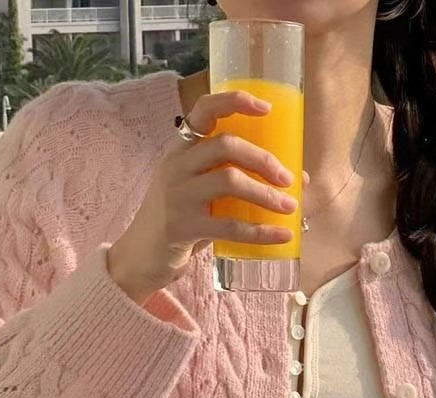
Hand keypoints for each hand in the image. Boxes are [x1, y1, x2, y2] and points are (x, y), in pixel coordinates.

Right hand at [107, 89, 299, 304]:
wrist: (140, 257)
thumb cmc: (179, 221)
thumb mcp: (199, 192)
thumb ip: (234, 181)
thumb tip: (295, 179)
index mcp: (181, 149)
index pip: (204, 110)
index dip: (235, 102)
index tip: (266, 107)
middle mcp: (177, 165)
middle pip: (225, 145)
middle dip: (262, 159)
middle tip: (287, 179)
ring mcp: (178, 195)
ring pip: (229, 181)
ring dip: (265, 194)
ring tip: (289, 207)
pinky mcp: (183, 226)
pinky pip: (230, 226)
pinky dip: (261, 231)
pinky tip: (282, 235)